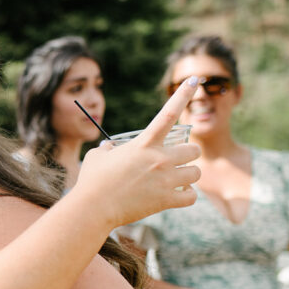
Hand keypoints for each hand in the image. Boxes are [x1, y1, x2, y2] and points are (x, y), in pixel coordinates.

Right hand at [73, 77, 200, 227]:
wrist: (92, 208)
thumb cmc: (92, 181)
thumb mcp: (98, 156)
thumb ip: (109, 148)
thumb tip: (111, 148)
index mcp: (143, 144)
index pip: (168, 114)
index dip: (183, 95)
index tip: (193, 80)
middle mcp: (159, 159)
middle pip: (193, 149)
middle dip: (186, 154)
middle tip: (174, 161)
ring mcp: (165, 180)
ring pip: (196, 172)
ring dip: (187, 175)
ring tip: (174, 180)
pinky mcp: (166, 200)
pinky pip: (191, 196)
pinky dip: (186, 195)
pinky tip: (176, 195)